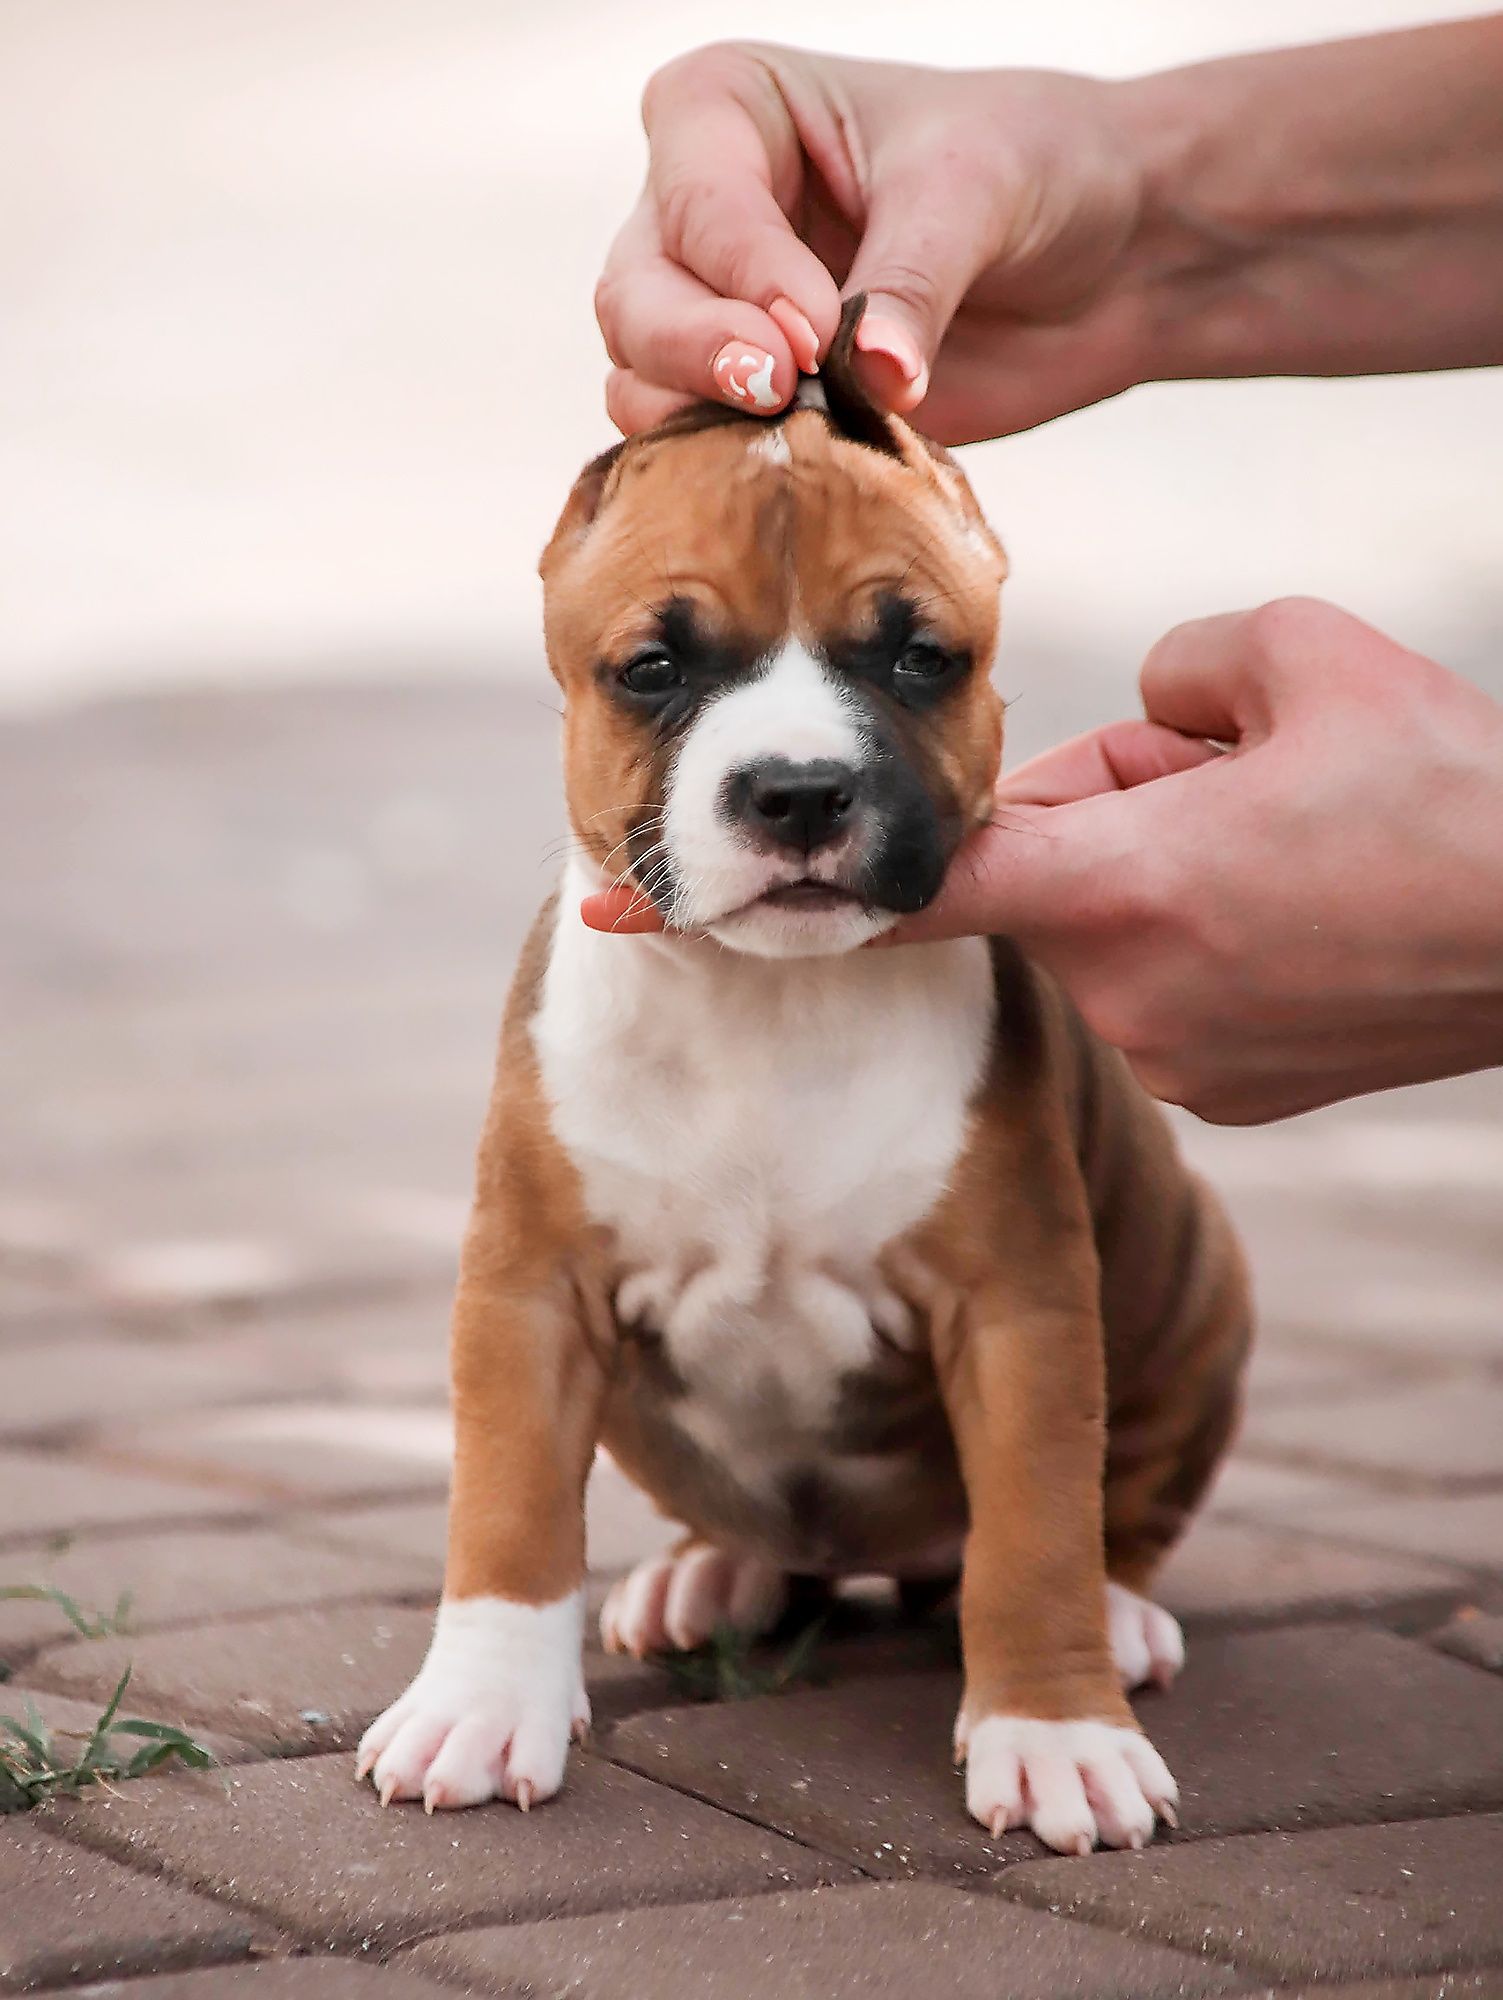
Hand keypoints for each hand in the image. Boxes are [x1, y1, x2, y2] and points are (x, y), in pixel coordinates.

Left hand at [581, 600, 1502, 1122]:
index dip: (761, 885)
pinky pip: (1151, 989)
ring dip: (1145, 879)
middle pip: (1025, 878)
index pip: (898, 882)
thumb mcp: (1296, 663)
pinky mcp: (1218, 1090)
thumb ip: (1163, 676)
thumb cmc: (1449, 793)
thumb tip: (1128, 720)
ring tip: (1278, 851)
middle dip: (1083, 820)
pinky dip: (1189, 942)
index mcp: (1111, 882)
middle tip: (1219, 782)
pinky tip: (1290, 913)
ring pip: (1093, 934)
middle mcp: (1116, 992)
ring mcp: (1168, 1056)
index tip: (615, 903)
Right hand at [596, 45, 1149, 442]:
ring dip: (698, 417)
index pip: (692, 195)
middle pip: (633, 295)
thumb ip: (910, 282)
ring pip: (642, 377)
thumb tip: (871, 374)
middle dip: (694, 350)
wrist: (1106, 254)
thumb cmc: (1036, 169)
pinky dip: (730, 466)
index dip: (744, 269)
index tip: (817, 325)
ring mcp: (723, 313)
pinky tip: (799, 469)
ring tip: (792, 427)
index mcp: (732, 110)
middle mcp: (704, 211)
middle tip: (779, 386)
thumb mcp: (975, 192)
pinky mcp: (761, 403)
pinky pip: (697, 446)